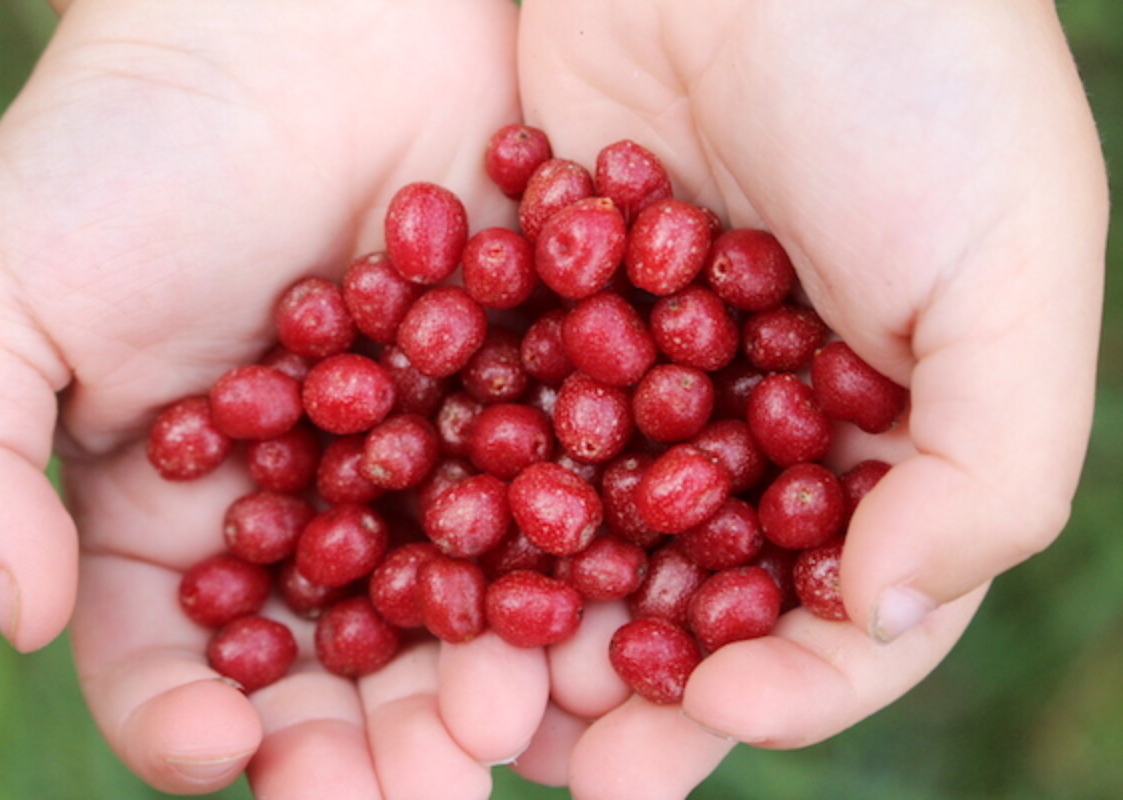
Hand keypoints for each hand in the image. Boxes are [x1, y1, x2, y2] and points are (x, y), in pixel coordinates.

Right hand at [0, 0, 552, 795]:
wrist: (298, 19)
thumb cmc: (125, 147)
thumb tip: (8, 614)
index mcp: (170, 519)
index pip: (177, 662)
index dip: (193, 726)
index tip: (227, 755)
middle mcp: (303, 518)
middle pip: (334, 669)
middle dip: (366, 743)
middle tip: (414, 790)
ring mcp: (421, 473)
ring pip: (454, 617)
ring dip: (478, 687)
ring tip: (501, 730)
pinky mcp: (521, 415)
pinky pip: (554, 516)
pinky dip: (572, 579)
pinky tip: (596, 633)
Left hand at [514, 1, 1107, 795]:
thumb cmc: (921, 87)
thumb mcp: (1008, 270)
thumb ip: (990, 466)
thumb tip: (889, 613)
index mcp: (881, 439)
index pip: (840, 606)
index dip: (789, 684)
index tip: (717, 720)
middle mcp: (754, 422)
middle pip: (694, 591)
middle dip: (637, 681)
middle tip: (571, 763)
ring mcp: (638, 372)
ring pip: (581, 528)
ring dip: (531, 616)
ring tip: (475, 695)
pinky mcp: (538, 308)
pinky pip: (499, 421)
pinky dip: (459, 491)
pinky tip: (413, 559)